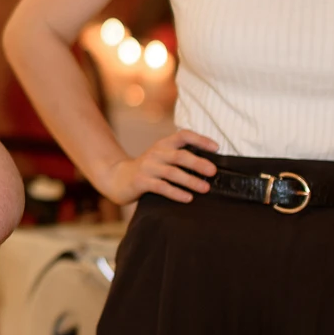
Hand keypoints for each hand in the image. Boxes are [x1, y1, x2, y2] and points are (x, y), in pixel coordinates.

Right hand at [99, 128, 219, 203]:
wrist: (117, 178)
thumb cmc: (146, 170)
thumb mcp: (161, 158)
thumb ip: (178, 158)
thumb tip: (209, 167)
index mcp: (163, 144)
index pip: (183, 135)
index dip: (201, 140)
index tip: (216, 148)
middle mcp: (156, 153)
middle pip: (180, 155)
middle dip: (198, 163)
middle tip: (213, 171)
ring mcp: (147, 167)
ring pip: (172, 172)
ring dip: (190, 180)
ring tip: (205, 188)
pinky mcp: (141, 181)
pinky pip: (161, 187)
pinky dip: (176, 193)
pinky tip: (187, 198)